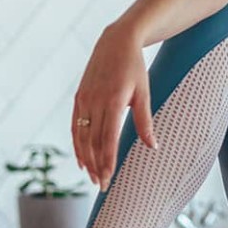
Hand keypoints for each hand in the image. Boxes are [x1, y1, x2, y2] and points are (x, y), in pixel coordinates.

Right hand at [71, 25, 155, 191]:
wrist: (115, 42)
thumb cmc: (134, 68)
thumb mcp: (144, 93)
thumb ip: (145, 121)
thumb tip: (153, 146)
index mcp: (113, 101)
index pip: (107, 139)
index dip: (106, 161)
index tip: (108, 179)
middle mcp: (94, 102)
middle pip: (92, 142)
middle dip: (96, 165)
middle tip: (101, 185)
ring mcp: (84, 100)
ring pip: (81, 136)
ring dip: (85, 159)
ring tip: (92, 176)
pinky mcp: (78, 97)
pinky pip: (74, 126)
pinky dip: (77, 144)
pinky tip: (81, 158)